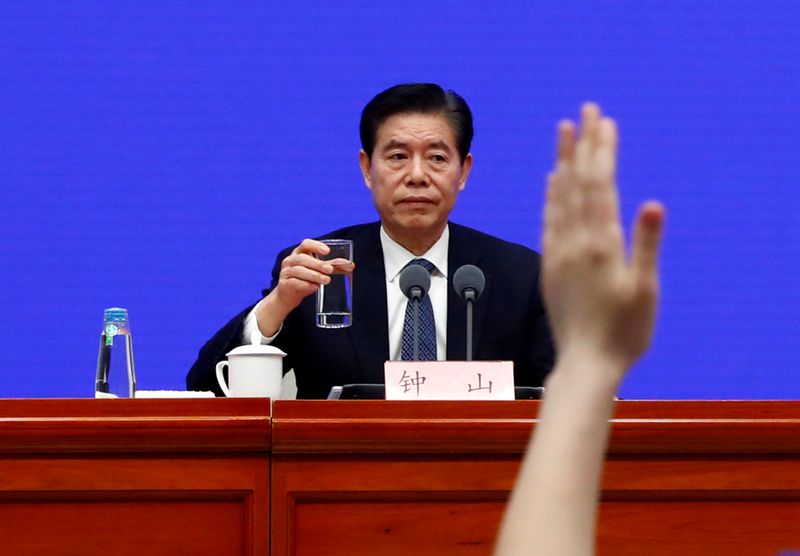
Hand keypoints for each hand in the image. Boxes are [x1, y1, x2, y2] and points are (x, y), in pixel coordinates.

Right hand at [256, 239, 354, 335]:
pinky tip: (315, 287)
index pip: (306, 244)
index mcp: (299, 253)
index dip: (316, 246)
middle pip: (303, 259)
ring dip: (314, 275)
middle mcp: (290, 260)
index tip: (327, 252)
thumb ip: (332, 267)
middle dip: (318, 264)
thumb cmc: (305, 280)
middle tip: (330, 270)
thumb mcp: (317, 271)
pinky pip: (295, 283)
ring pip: (299, 271)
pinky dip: (306, 285)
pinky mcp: (284, 284)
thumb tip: (350, 266)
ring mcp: (285, 272)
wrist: (288, 296)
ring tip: (327, 280)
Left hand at [542, 103, 664, 376]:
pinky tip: (552, 178)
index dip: (602, 150)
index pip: (600, 185)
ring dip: (563, 160)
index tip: (604, 120)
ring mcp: (558, 252)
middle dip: (584, 144)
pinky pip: (548, 219)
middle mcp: (575, 242)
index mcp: (602, 244)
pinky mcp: (550, 264)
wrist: (585, 363)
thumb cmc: (624, 332)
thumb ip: (646, 245)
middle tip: (587, 110)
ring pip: (559, 196)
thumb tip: (652, 203)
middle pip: (578, 182)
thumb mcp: (645, 290)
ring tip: (564, 131)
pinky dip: (551, 194)